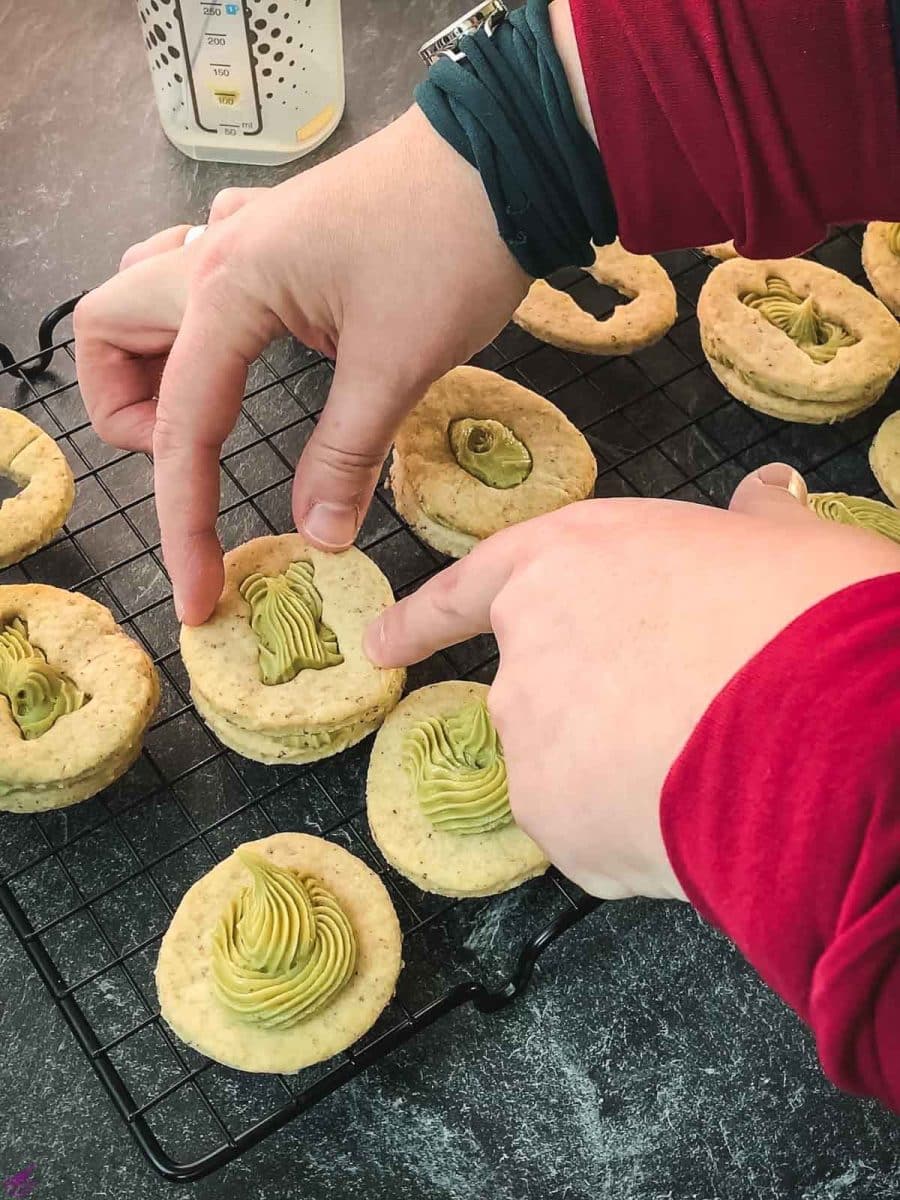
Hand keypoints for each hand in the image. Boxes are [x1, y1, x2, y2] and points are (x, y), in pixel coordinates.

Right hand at [73, 107, 527, 623]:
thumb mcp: (397, 367)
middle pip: (110, 331)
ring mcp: (246, 233)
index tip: (198, 593)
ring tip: (201, 408)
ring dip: (151, 354)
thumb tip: (318, 536)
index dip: (183, 522)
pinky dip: (201, 317)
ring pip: (145, 289)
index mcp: (228, 290)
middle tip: (185, 460)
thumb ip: (346, 457)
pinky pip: (201, 267)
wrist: (509, 154)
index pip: (179, 426)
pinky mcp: (282, 231)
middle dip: (125, 410)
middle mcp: (216, 256)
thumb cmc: (453, 248)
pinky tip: (251, 343)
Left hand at [365, 466, 899, 898]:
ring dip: (615, 769)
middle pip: (534, 687)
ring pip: (562, 763)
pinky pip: (587, 829)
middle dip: (590, 707)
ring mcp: (528, 734)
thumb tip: (765, 494)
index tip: (381, 644)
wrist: (820, 718)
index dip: (424, 618)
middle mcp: (525, 644)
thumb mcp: (781, 542)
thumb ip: (750, 524)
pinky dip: (631, 828)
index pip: (469, 588)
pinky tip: (690, 813)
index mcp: (565, 559)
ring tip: (703, 761)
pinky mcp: (549, 818)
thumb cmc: (801, 609)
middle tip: (679, 712)